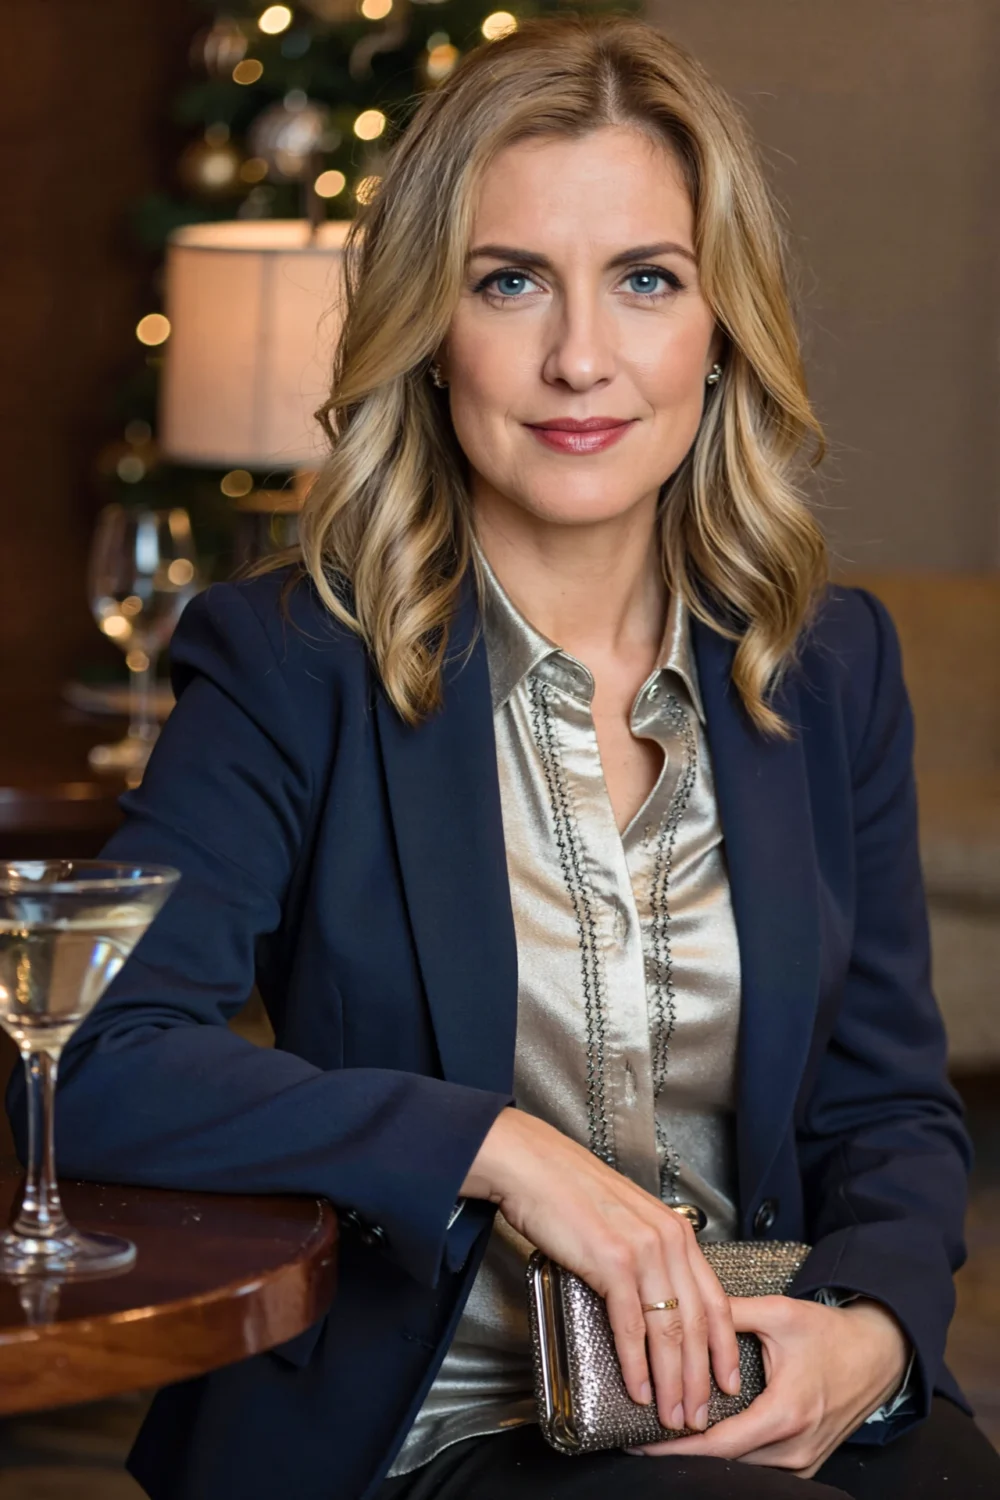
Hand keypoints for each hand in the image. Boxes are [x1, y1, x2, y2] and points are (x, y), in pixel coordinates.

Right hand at [461, 1106, 739, 1432]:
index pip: (716, 1299)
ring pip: (669, 1330)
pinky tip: (637, 1388)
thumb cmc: (571, 1191)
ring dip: (671, 1381)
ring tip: (671, 1414)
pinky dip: (636, 1364)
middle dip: (699, 1377)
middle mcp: (668, 1240)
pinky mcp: (612, 1261)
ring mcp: (642, 1251)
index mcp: (675, 1231)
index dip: (724, 1347)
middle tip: (699, 1415)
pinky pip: (631, 1325)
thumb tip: (652, 1297)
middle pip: (697, 1323)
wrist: (534, 1166)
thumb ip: (648, 1253)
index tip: (726, 1381)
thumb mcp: (626, 1218)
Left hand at [629, 1294, 909, 1475]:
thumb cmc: (830, 1334)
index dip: (677, 1446)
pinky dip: (731, 1456)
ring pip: (741, 1469)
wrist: (877, 1355)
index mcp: (786, 1413)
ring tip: (666, 1436)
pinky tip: (705, 1438)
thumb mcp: (780, 1314)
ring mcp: (802, 1462)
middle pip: (726, 1463)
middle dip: (683, 1451)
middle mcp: (794, 1447)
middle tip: (643, 1436)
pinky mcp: (804, 1464)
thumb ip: (730, 1313)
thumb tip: (683, 1306)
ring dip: (706, 1455)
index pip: (719, 1444)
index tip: (643, 1443)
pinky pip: (758, 1468)